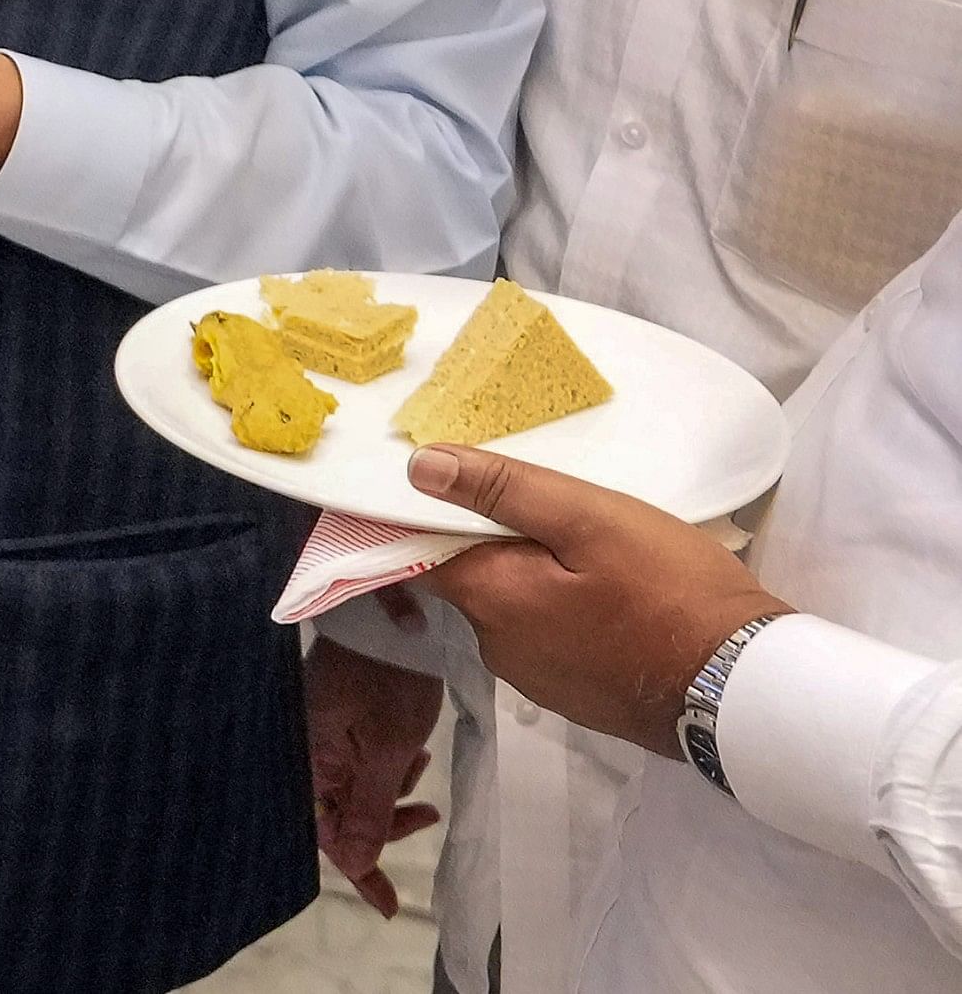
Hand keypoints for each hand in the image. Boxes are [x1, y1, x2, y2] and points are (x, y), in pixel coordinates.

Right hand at [306, 637, 443, 913]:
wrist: (388, 616)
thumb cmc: (387, 682)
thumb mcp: (386, 750)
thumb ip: (368, 810)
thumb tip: (353, 864)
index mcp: (310, 761)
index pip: (325, 833)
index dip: (358, 870)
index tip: (389, 905)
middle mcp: (306, 751)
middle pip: (339, 813)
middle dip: (383, 820)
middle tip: (426, 814)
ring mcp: (319, 734)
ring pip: (353, 788)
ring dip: (390, 789)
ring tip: (418, 763)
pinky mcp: (334, 720)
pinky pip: (357, 761)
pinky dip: (387, 766)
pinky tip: (409, 748)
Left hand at [415, 446, 787, 758]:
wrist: (743, 688)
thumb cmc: (670, 593)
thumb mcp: (591, 519)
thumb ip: (503, 491)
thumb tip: (419, 468)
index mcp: (488, 600)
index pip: (420, 550)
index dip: (430, 513)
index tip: (464, 482)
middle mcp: (495, 646)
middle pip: (473, 577)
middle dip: (500, 541)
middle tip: (558, 509)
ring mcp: (536, 678)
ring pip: (515, 607)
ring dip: (539, 577)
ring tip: (593, 551)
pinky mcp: (575, 694)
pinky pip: (551, 637)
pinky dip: (566, 612)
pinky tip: (610, 595)